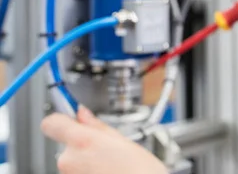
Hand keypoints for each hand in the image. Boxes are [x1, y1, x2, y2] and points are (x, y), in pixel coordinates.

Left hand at [41, 106, 167, 173]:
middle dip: (83, 144)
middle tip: (106, 148)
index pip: (52, 123)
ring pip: (73, 161)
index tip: (72, 117)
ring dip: (88, 160)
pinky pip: (77, 173)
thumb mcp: (124, 141)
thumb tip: (82, 115)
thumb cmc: (140, 172)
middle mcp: (69, 160)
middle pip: (67, 144)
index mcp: (82, 141)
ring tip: (111, 164)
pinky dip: (90, 171)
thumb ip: (97, 126)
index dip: (62, 118)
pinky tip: (107, 172)